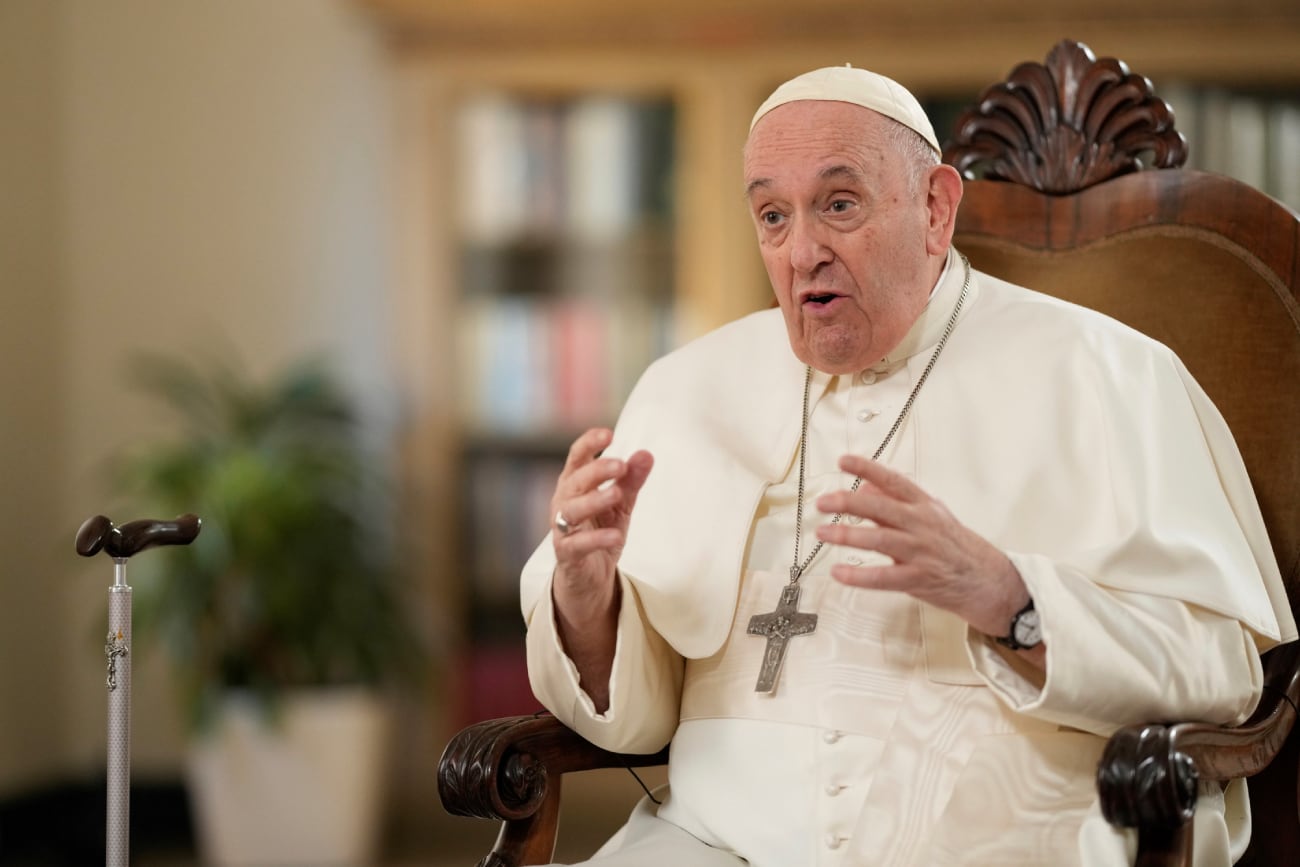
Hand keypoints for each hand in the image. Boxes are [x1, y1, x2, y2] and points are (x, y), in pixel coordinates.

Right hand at [548, 428, 652, 711]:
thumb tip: (646, 454)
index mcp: (574, 487)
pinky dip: (596, 539)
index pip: (575, 459)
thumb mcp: (620, 506)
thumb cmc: (600, 534)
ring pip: (569, 511)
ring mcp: (562, 530)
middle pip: (573, 482)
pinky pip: (576, 545)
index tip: (608, 434)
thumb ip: (631, 481)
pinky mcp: (567, 556)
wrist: (589, 582)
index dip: (588, 445)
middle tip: (620, 465)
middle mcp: (563, 504)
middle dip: (595, 471)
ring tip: (616, 494)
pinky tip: (617, 535)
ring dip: (593, 500)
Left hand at [814, 454, 1026, 640]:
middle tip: (823, 502)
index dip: (868, 468)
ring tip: (822, 533)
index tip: (844, 461)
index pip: (894, 481)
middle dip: (849, 503)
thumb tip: (862, 487)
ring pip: (880, 540)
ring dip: (847, 536)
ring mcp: (921, 552)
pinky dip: (859, 575)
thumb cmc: (954, 545)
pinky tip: (839, 572)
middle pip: (881, 508)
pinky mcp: (919, 579)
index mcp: (924, 506)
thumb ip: (895, 503)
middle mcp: (922, 524)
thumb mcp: (930, 516)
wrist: (988, 580)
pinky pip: (884, 577)